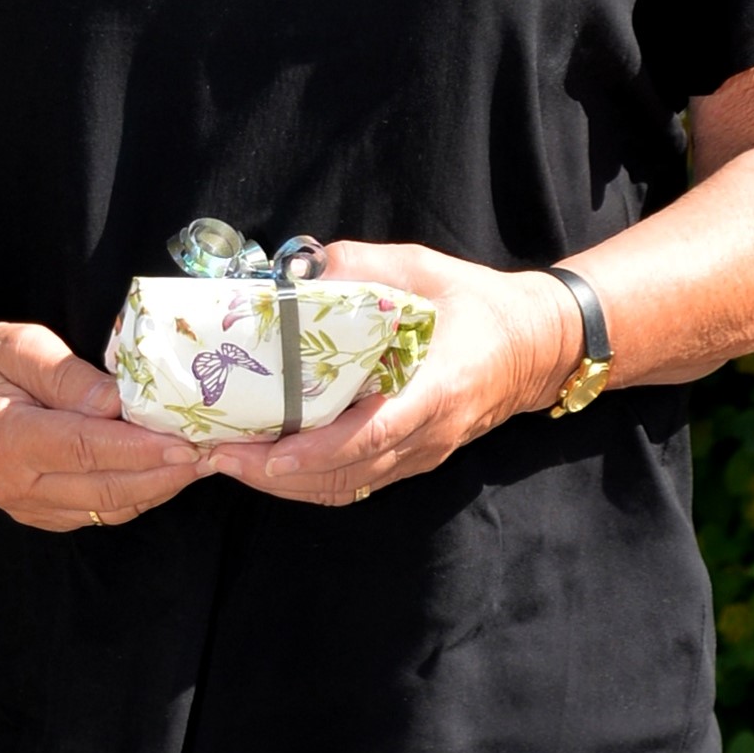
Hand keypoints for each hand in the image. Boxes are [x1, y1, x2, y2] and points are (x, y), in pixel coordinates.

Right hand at [0, 287, 205, 536]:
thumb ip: (68, 374)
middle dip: (164, 473)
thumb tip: (117, 403)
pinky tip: (167, 471)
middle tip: (212, 453)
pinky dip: (139, 494)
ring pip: (108, 508)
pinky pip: (100, 513)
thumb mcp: (22, 345)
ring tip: (201, 461)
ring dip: (159, 487)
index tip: (186, 441)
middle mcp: (10, 484)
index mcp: (3, 438)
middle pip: (103, 488)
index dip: (139, 449)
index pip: (83, 449)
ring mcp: (25, 507)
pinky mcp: (42, 515)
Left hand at [223, 242, 582, 511]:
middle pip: (346, 473)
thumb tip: (301, 267)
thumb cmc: (478, 304)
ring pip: (346, 487)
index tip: (270, 456)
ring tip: (230, 463)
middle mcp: (428, 433)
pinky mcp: (415, 458)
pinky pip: (357, 484)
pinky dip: (310, 482)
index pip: (371, 435)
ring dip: (286, 484)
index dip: (317, 451)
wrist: (536, 345)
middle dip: (277, 474)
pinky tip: (270, 468)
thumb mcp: (424, 269)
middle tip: (217, 456)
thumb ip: (363, 265)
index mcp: (434, 389)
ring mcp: (422, 453)